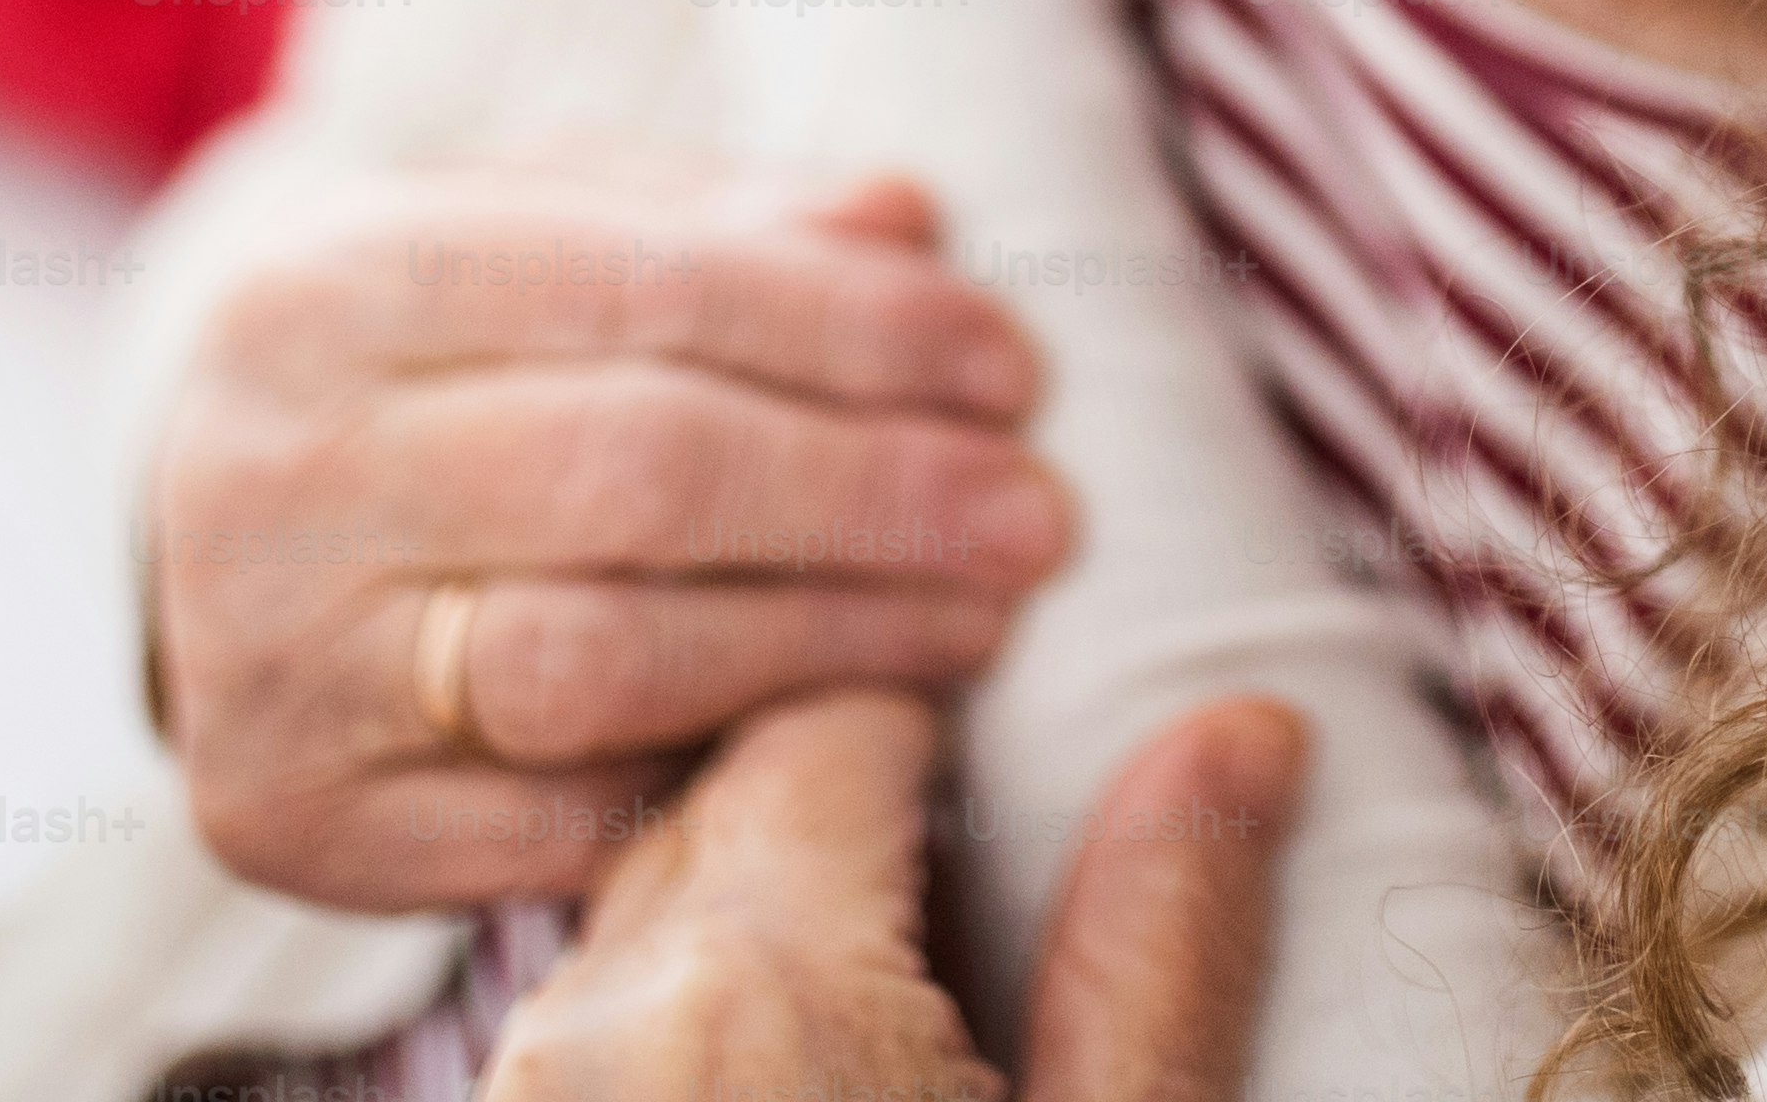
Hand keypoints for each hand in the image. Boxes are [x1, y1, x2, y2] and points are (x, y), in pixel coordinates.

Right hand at [148, 159, 1072, 912]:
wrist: (221, 536)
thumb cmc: (436, 357)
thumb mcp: (546, 237)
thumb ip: (725, 222)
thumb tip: (906, 216)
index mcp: (320, 286)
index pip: (643, 289)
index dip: (854, 331)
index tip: (1013, 369)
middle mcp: (261, 473)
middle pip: (635, 475)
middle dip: (873, 493)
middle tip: (1035, 516)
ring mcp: (263, 664)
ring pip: (603, 662)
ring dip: (830, 644)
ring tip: (977, 625)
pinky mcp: (292, 824)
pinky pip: (555, 817)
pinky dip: (719, 771)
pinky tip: (841, 729)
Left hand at [479, 689, 1306, 1101]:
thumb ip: (1157, 952)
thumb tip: (1242, 731)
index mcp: (760, 999)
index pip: (832, 723)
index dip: (938, 705)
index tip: (1017, 714)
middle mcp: (593, 1030)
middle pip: (719, 802)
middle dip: (845, 789)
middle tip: (979, 829)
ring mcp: (524, 1097)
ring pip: (639, 916)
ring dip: (756, 907)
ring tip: (901, 967)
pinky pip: (588, 1032)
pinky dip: (683, 1015)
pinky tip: (793, 1078)